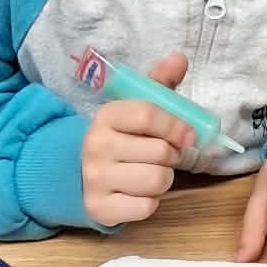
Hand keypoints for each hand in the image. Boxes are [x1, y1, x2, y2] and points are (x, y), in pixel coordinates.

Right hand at [81, 52, 192, 227]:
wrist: (77, 170)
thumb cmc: (121, 135)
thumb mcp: (136, 106)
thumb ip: (160, 82)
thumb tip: (179, 59)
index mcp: (107, 116)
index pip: (148, 115)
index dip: (175, 126)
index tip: (188, 135)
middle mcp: (96, 146)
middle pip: (159, 152)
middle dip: (171, 155)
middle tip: (162, 155)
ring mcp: (95, 179)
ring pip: (157, 180)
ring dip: (164, 178)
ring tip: (151, 172)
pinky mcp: (98, 208)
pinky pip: (146, 207)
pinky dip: (151, 202)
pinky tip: (138, 192)